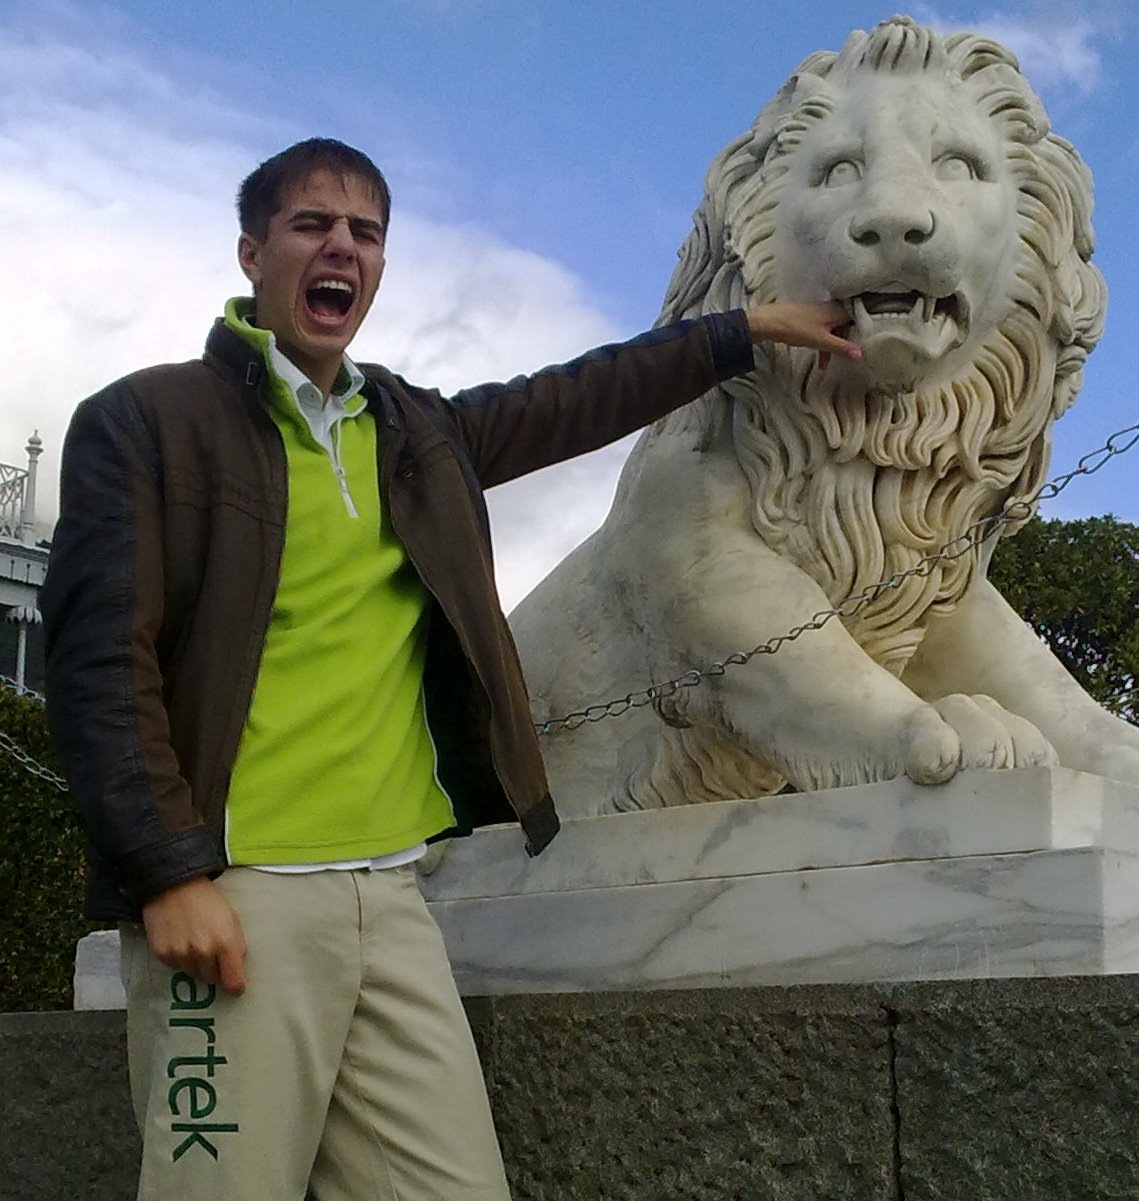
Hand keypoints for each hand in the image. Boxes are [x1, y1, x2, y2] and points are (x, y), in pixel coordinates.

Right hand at [142, 876, 247, 995]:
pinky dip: (179, 958)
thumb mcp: (232, 919)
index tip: (236, 987)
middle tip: (211, 951)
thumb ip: (236, 946)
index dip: (235, 986)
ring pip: (193, 973)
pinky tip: (180, 939)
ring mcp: (181, 954)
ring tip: (194, 939)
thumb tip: (237, 972)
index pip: (233, 982)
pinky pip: (175, 966)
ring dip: (196, 963)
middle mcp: (203, 952)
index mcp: (225, 942)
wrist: (174, 886)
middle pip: (212, 979)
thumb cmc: (207, 900)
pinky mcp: (163, 954)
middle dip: (214, 969)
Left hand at [745, 301, 860, 370]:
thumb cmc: (797, 329)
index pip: (857, 319)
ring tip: (823, 366)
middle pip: (844, 326)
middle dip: (842, 344)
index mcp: (838, 310)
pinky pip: (821, 330)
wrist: (770, 322)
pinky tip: (814, 353)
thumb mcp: (822, 341)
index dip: (860, 332)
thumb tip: (860, 355)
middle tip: (842, 360)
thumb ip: (842, 348)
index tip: (862, 346)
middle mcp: (831, 307)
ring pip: (831, 330)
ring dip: (829, 347)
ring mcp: (818, 311)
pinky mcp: (808, 317)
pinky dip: (820, 342)